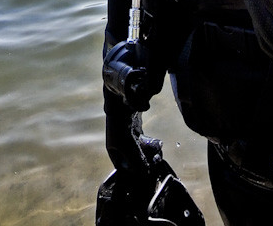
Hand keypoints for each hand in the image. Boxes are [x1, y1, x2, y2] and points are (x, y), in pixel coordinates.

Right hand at [100, 101, 172, 223]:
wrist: (123, 97)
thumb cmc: (120, 122)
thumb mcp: (127, 144)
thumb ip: (136, 159)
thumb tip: (145, 174)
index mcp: (115, 152)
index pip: (125, 170)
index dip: (136, 174)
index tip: (148, 176)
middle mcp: (121, 146)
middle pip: (135, 161)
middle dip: (146, 162)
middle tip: (156, 162)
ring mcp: (130, 138)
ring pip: (142, 152)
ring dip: (150, 154)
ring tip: (157, 150)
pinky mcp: (138, 129)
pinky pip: (146, 142)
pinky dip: (151, 145)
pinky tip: (157, 144)